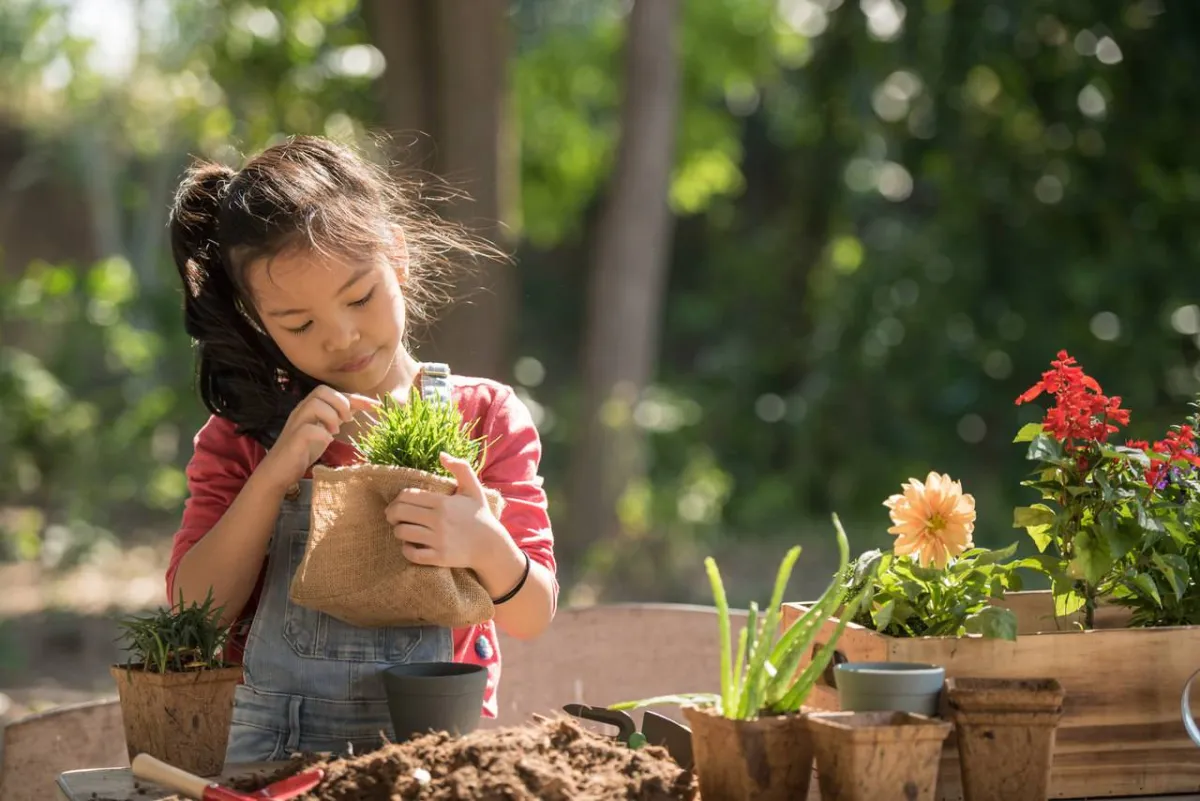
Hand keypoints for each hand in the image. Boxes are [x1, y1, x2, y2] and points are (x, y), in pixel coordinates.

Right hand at [259, 385, 378, 492]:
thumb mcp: (324, 431)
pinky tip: (327, 441)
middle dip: (340, 403)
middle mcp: (301, 411)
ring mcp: (296, 424)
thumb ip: (336, 418)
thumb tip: (356, 409)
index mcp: (310, 407)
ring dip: (331, 416)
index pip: (334, 393)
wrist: (279, 471)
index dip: (356, 398)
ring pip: (314, 404)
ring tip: (335, 432)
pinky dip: (322, 433)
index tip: (376, 406)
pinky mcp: (293, 439)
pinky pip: (308, 429)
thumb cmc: (302, 450)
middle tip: (347, 420)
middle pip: (321, 390)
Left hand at [385, 452, 505, 569]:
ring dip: (397, 531)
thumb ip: (460, 468)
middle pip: (399, 512)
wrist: (491, 545)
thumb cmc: (480, 515)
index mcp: (442, 502)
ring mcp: (438, 540)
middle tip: (392, 516)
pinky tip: (409, 546)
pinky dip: (406, 550)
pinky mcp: (439, 557)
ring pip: (402, 532)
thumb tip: (442, 454)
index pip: (407, 495)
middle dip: (390, 513)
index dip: (397, 498)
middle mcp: (438, 520)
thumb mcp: (473, 488)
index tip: (397, 503)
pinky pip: (411, 554)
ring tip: (401, 530)